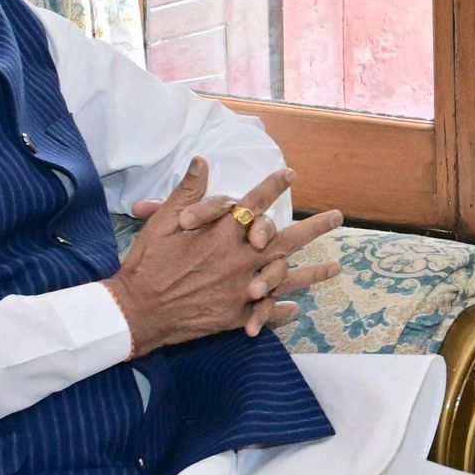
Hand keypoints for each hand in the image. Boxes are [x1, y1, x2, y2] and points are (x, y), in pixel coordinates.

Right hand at [109, 163, 344, 352]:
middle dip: (314, 227)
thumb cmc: (148, 263)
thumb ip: (188, 192)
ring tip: (336, 267)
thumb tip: (202, 161)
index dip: (273, 186)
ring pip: (286, 277)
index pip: (254, 203)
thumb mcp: (164, 222)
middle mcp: (239, 258)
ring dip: (314, 273)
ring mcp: (241, 288)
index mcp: (222, 233)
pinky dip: (282, 311)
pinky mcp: (235, 313)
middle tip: (337, 217)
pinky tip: (295, 309)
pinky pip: (267, 311)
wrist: (137, 310)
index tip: (291, 174)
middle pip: (286, 239)